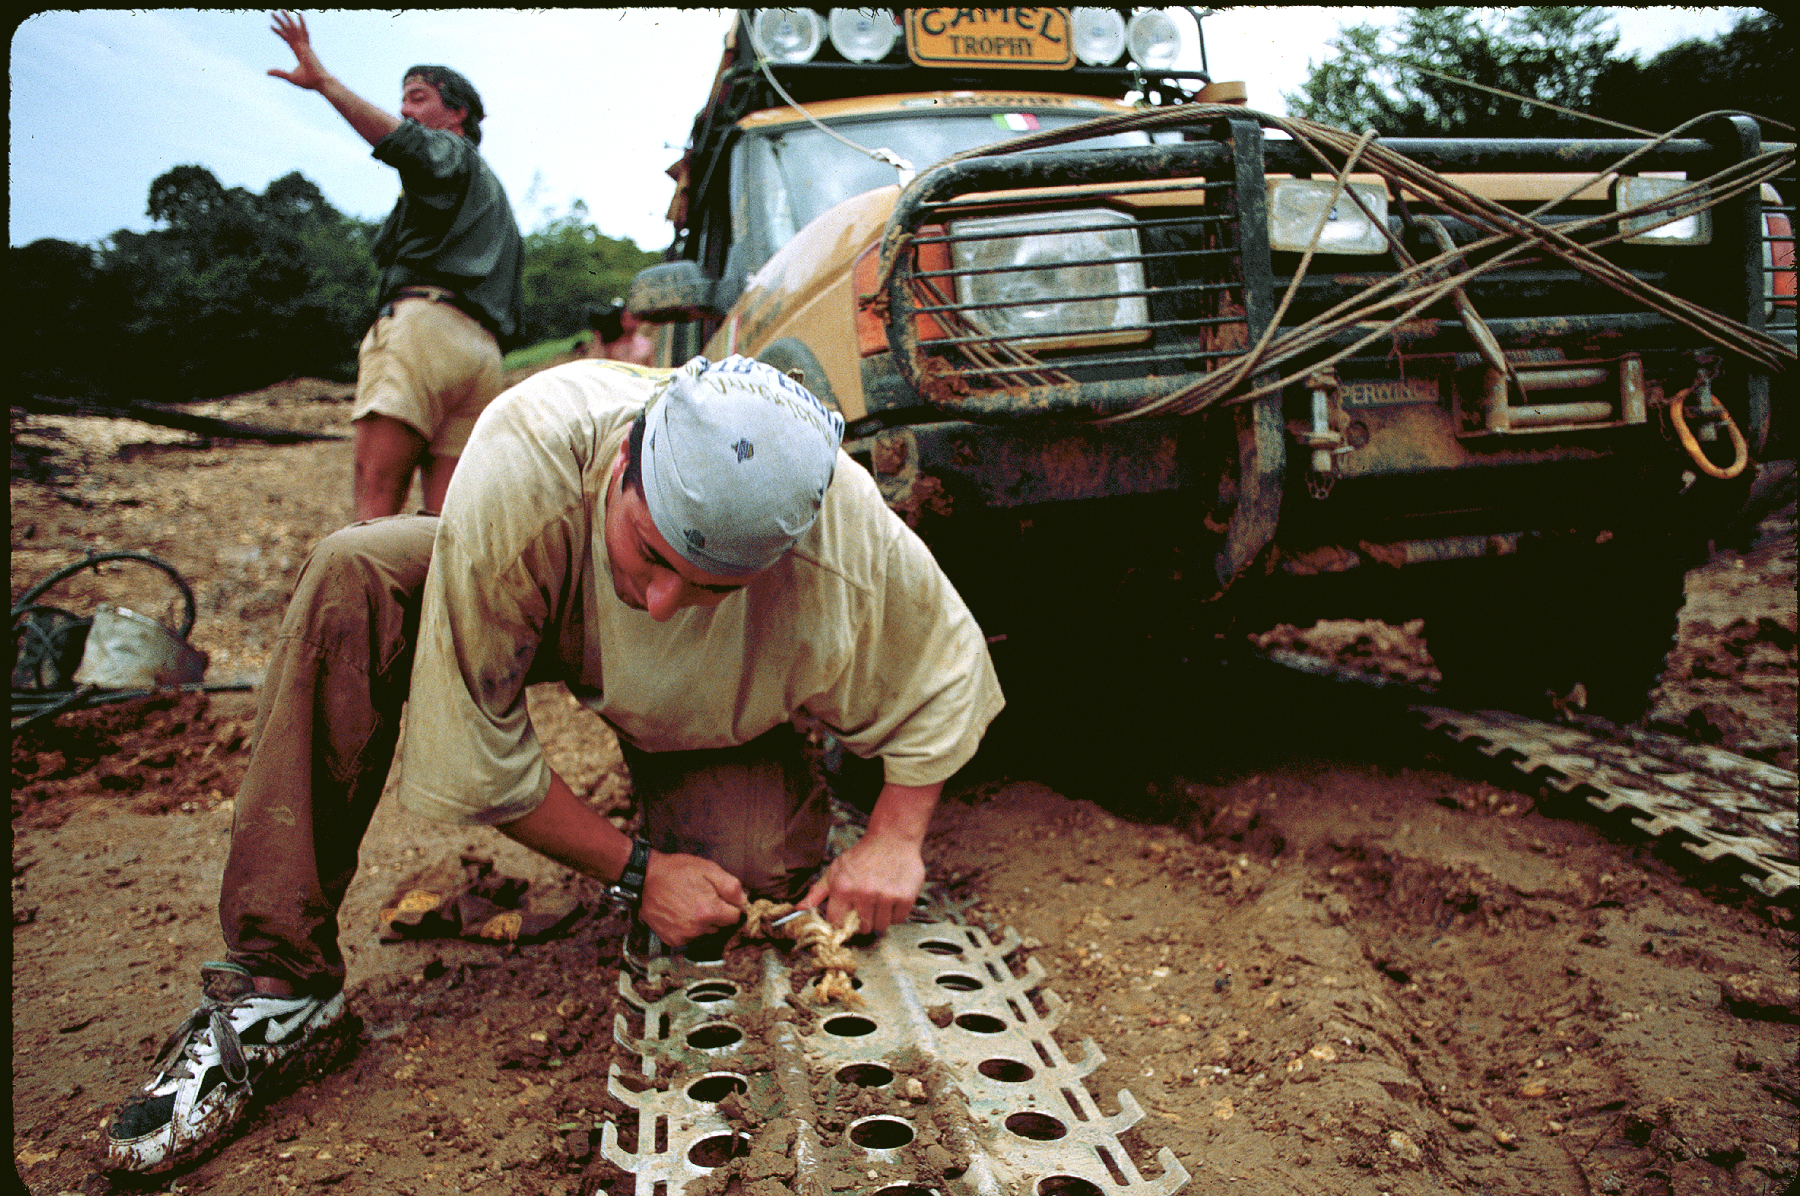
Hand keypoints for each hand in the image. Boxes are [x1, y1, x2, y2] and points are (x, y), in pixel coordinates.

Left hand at [268, 10, 328, 91]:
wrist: (319, 83)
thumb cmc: (309, 82)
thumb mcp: (290, 77)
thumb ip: (279, 73)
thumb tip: (267, 72)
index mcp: (299, 52)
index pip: (288, 39)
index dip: (280, 32)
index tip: (272, 26)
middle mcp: (302, 47)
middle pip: (290, 31)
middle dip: (281, 22)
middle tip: (273, 13)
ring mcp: (305, 46)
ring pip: (294, 29)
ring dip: (287, 19)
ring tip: (281, 10)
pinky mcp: (308, 47)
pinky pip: (304, 32)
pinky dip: (302, 23)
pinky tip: (298, 14)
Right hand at [637, 850, 745, 946]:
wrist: (644, 879)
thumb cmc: (676, 871)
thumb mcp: (708, 869)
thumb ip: (731, 886)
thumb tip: (744, 900)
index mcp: (709, 911)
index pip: (735, 917)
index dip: (731, 905)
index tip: (722, 897)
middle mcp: (697, 929)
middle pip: (721, 926)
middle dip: (717, 913)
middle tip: (703, 896)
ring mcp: (684, 936)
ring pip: (706, 932)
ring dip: (704, 922)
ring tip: (690, 903)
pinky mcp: (673, 940)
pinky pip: (691, 937)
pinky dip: (689, 927)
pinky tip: (681, 912)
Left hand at [798, 829, 924, 935]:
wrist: (892, 838)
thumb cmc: (862, 855)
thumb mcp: (835, 870)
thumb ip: (817, 892)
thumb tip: (799, 909)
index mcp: (843, 888)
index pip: (836, 923)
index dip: (841, 921)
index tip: (847, 917)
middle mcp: (864, 893)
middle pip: (862, 928)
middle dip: (863, 920)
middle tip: (866, 906)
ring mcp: (885, 896)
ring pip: (881, 926)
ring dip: (880, 918)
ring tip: (879, 900)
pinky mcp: (905, 897)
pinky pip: (898, 920)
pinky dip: (895, 913)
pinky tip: (891, 898)